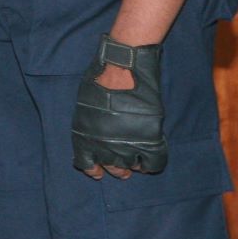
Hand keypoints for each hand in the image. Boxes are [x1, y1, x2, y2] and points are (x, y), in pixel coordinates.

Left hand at [72, 34, 166, 178]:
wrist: (122, 68)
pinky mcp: (149, 140)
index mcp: (84, 136)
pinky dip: (152, 163)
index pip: (86, 164)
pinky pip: (153, 163)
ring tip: (136, 157)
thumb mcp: (85, 105)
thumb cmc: (99, 79)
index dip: (93, 169)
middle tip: (123, 167)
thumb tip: (95, 136)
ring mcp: (127, 144)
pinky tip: (150, 157)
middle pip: (112, 167)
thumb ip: (89, 125)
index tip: (99, 171)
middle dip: (117, 168)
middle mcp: (103, 145)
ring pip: (131, 167)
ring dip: (134, 164)